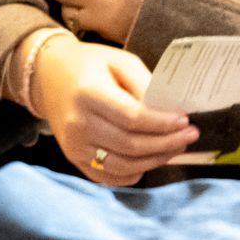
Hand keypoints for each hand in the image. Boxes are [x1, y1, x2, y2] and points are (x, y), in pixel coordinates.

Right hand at [28, 32, 193, 184]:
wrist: (49, 76)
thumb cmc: (90, 65)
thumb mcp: (120, 61)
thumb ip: (145, 84)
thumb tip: (170, 111)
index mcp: (89, 93)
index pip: (132, 118)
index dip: (162, 124)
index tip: (185, 121)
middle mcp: (78, 123)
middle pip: (130, 145)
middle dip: (166, 144)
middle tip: (190, 136)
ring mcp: (74, 145)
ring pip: (122, 166)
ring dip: (155, 161)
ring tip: (175, 148)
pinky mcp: (73, 158)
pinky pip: (107, 177)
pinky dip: (132, 175)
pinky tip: (149, 162)